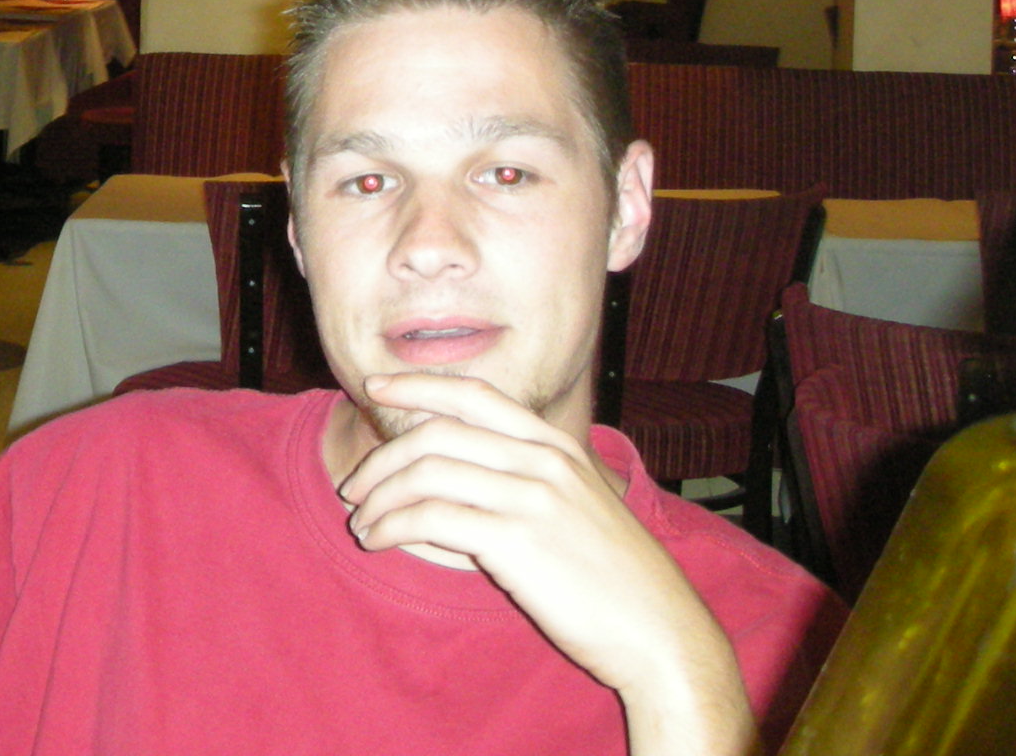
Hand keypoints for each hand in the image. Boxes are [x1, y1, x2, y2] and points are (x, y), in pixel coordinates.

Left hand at [338, 371, 754, 755]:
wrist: (660, 630)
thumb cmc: (613, 577)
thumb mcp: (575, 508)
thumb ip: (520, 485)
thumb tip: (442, 491)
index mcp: (555, 445)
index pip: (473, 394)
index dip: (418, 385)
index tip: (375, 385)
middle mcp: (542, 460)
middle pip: (437, 434)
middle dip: (383, 457)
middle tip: (355, 487)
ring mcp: (530, 498)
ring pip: (426, 474)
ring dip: (380, 497)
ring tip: (362, 523)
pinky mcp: (516, 541)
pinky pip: (431, 519)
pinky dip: (392, 526)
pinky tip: (379, 541)